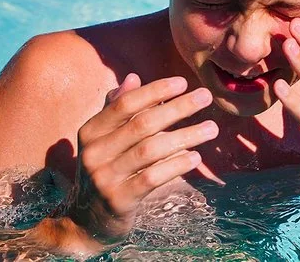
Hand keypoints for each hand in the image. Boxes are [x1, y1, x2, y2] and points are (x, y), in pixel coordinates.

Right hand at [67, 74, 217, 245]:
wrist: (87, 221)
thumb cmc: (106, 171)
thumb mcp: (105, 140)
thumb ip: (117, 109)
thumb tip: (134, 77)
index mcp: (90, 131)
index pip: (125, 104)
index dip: (154, 90)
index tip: (183, 82)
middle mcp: (93, 152)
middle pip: (142, 124)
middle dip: (177, 108)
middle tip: (206, 97)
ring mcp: (104, 177)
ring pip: (151, 150)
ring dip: (185, 136)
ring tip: (212, 128)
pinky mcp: (119, 200)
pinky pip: (152, 178)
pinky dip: (176, 165)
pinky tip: (196, 157)